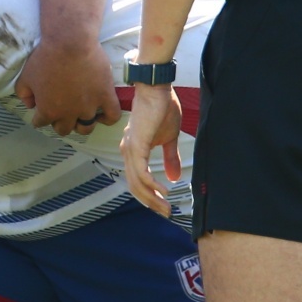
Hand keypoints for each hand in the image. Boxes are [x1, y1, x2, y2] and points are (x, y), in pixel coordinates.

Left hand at [16, 36, 118, 135]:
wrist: (70, 42)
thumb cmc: (46, 57)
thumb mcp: (26, 75)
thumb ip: (24, 93)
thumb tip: (30, 105)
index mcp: (48, 110)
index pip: (41, 123)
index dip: (40, 118)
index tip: (42, 111)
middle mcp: (69, 114)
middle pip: (64, 129)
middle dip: (60, 123)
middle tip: (61, 112)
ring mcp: (89, 107)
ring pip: (86, 128)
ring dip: (81, 125)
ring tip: (81, 116)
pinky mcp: (105, 97)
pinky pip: (111, 116)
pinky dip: (107, 119)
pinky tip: (101, 115)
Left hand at [120, 82, 182, 217]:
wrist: (157, 88)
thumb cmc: (162, 109)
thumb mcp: (169, 138)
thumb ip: (170, 158)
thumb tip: (174, 177)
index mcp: (133, 151)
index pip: (137, 181)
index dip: (149, 196)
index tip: (163, 206)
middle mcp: (127, 152)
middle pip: (136, 187)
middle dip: (151, 202)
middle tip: (166, 213)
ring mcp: (130, 149)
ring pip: (137, 183)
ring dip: (152, 197)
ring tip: (166, 206)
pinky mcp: (136, 145)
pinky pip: (141, 172)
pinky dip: (152, 184)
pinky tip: (163, 190)